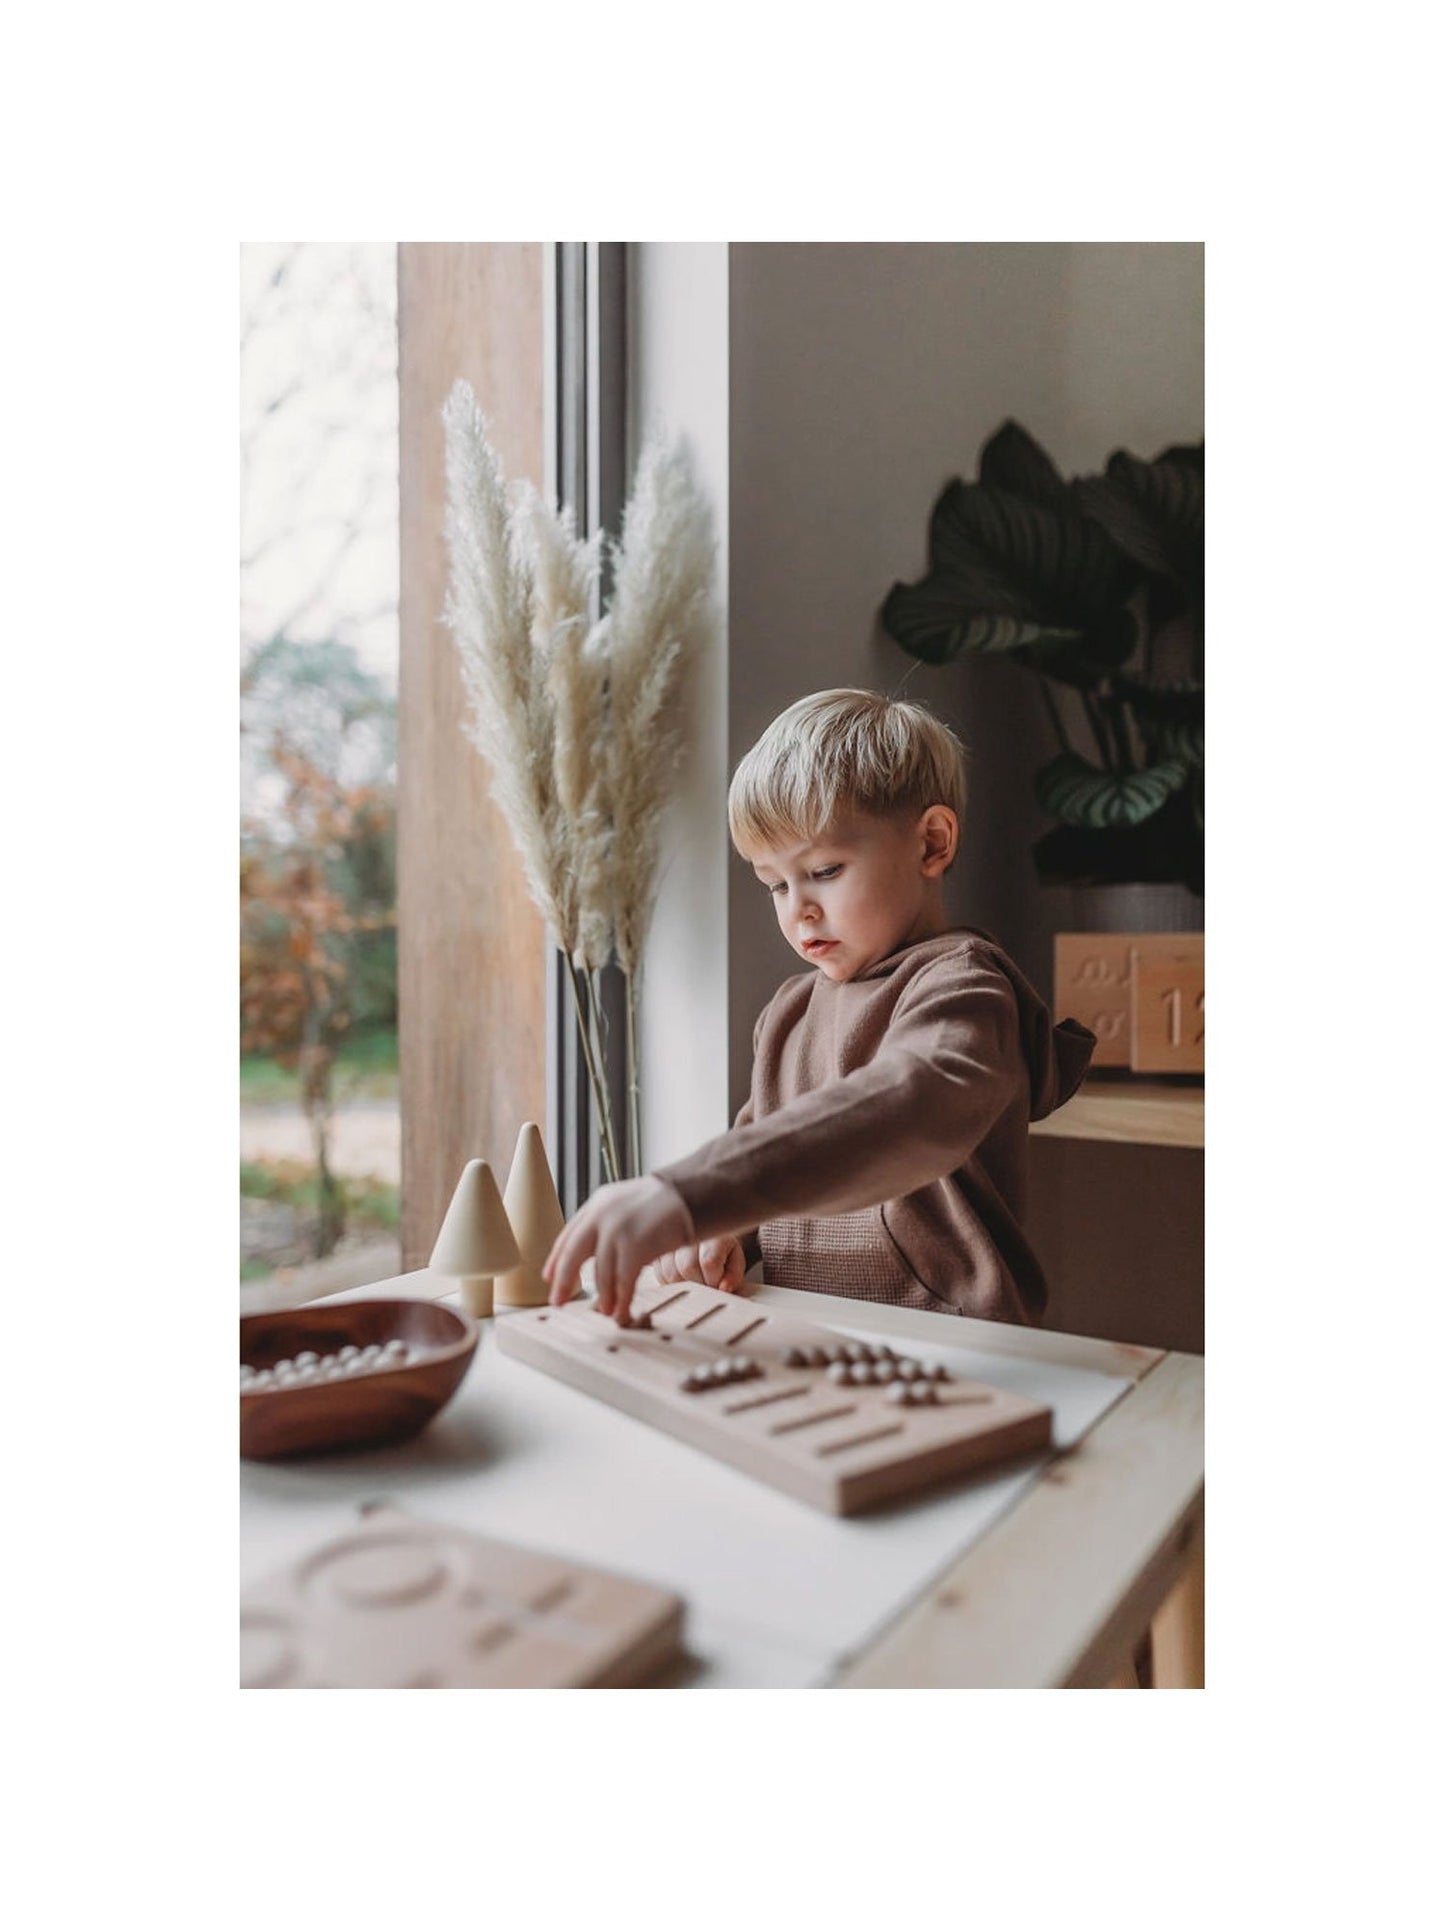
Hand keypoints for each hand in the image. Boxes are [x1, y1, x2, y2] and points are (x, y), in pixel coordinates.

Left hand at [544, 1175, 695, 1324]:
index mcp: (597, 1205)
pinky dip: (622, 1300)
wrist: (692, 1193)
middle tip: (558, 1301)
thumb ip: (606, 1223)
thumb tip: (592, 1253)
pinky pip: (623, 1281)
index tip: (549, 1276)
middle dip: (563, 1280)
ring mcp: (617, 1231)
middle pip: (573, 1254)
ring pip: (601, 1273)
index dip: (557, 1259)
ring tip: (605, 1311)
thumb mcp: (626, 1204)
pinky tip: (622, 1311)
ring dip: (603, 1297)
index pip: (568, 1235)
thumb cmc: (665, 1204)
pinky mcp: (636, 1246)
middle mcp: (602, 1216)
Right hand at [653, 1236, 747, 1293]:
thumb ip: (734, 1276)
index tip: (718, 1284)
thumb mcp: (735, 1262)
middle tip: (706, 1283)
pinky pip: (660, 1275)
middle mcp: (688, 1234)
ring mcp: (670, 1241)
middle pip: (687, 1267)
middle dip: (699, 1283)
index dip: (713, 1279)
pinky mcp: (657, 1251)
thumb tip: (723, 1288)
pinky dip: (671, 1282)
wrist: (705, 1237)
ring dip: (685, 1284)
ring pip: (671, 1273)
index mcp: (712, 1234)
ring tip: (695, 1279)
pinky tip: (682, 1277)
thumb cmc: (720, 1251)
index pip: (709, 1262)